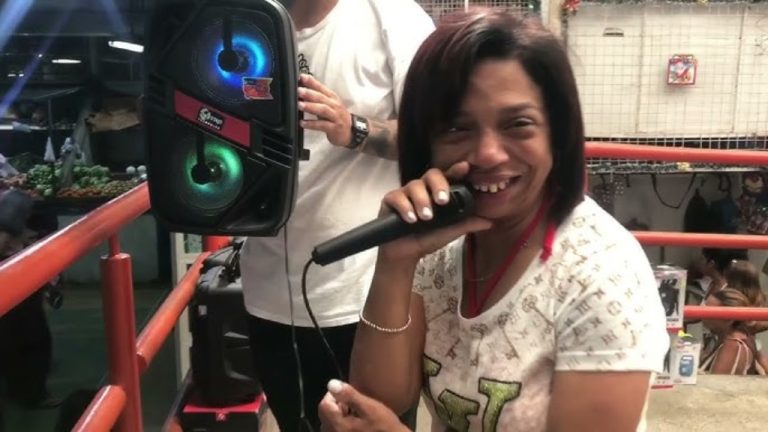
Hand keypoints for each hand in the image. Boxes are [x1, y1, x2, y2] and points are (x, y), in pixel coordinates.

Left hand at [297, 74, 352, 146]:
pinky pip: (322, 125)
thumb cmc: (335, 117)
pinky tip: (302, 123)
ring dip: (310, 106)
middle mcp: (335, 105)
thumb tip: (301, 90)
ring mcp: (335, 117)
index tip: (301, 77)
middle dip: (310, 93)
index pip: (321, 87)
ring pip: (323, 109)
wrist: (349, 132)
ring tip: (299, 105)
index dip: (312, 82)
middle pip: (322, 97)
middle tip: (299, 91)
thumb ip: (316, 98)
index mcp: (332, 97)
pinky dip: (312, 124)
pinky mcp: (334, 128)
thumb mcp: (328, 105)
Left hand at [318, 380, 407, 431]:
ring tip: (355, 415)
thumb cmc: (384, 426)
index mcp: (338, 426)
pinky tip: (356, 425)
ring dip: (339, 416)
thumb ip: (349, 396)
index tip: (347, 394)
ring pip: (329, 424)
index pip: (324, 405)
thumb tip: (331, 384)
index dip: (333, 395)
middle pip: (325, 415)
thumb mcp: (369, 408)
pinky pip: (336, 431)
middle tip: (354, 405)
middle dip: (336, 406)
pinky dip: (342, 425)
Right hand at [377, 161, 491, 262]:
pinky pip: (397, 197)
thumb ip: (466, 225)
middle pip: (431, 174)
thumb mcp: (449, 232)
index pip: (448, 177)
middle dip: (438, 185)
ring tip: (425, 218)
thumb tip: (489, 222)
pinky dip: (405, 208)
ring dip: (422, 201)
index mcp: (437, 192)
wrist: (405, 255)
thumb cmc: (427, 239)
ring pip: (415, 185)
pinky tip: (410, 220)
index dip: (456, 170)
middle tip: (443, 201)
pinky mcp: (390, 200)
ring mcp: (406, 192)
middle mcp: (423, 189)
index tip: (465, 167)